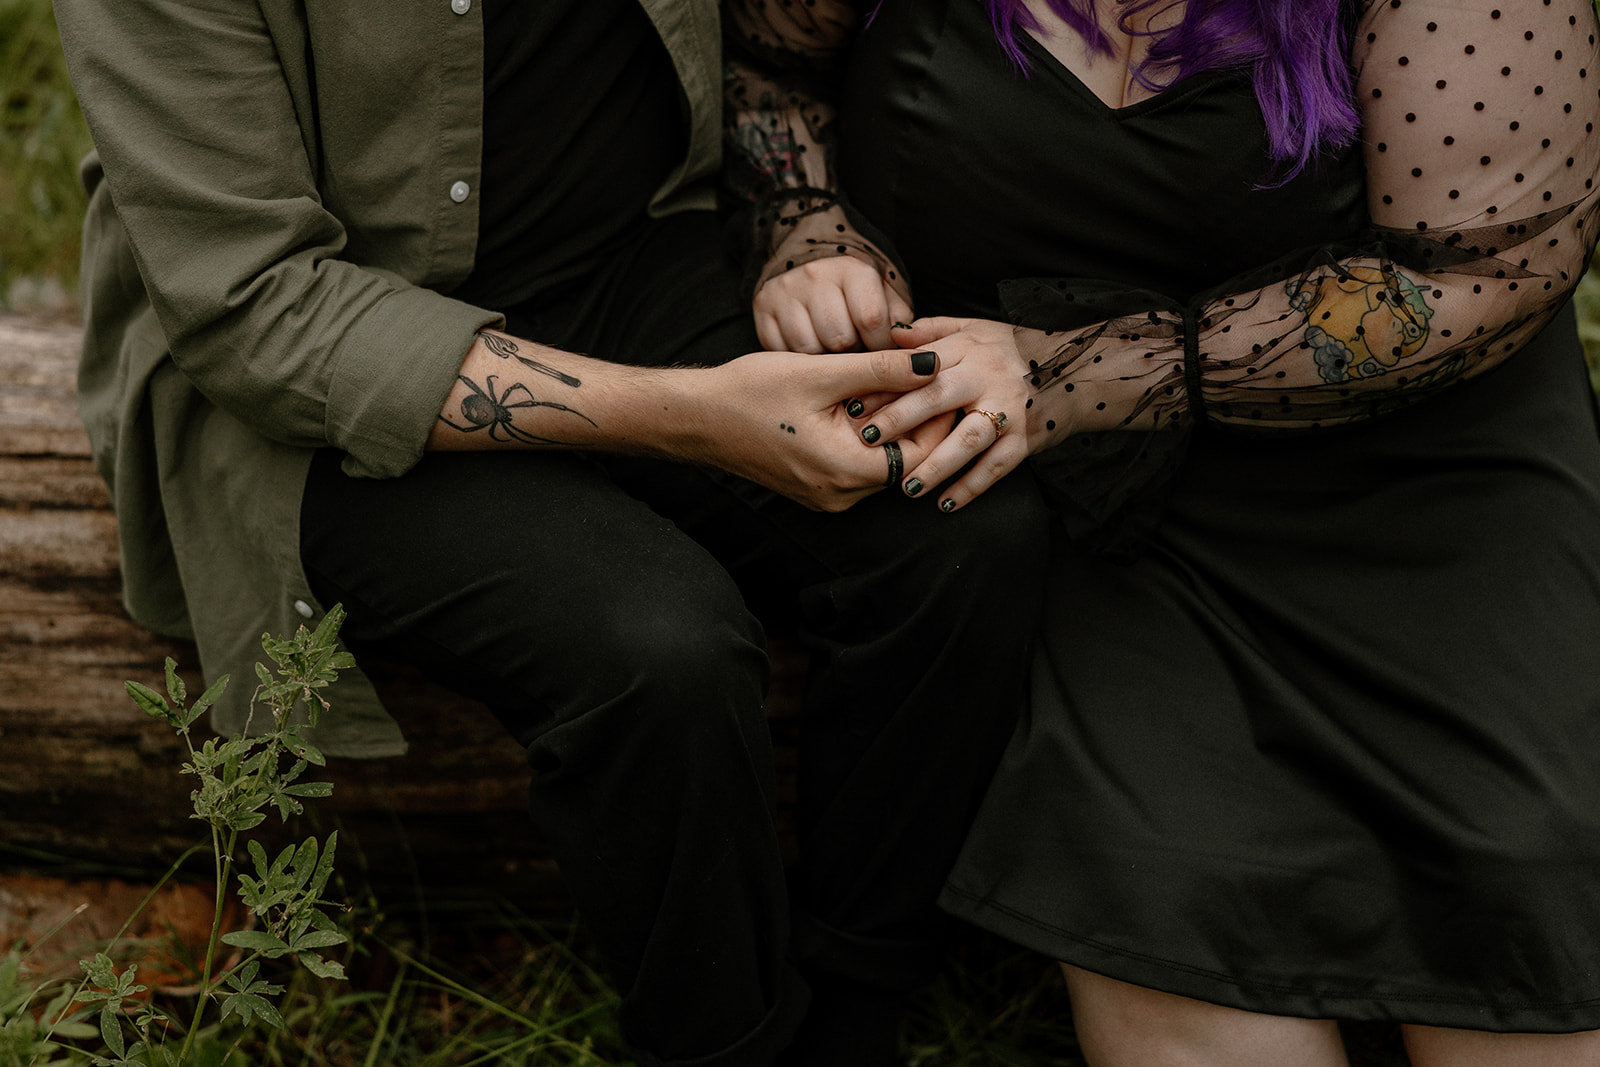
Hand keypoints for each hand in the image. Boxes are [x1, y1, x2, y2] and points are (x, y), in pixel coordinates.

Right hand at [689, 346, 940, 511]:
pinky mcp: (814, 485)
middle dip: (912, 417)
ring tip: (885, 383)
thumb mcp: (821, 373)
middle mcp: (838, 495)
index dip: (935, 416)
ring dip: (887, 424)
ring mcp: (825, 494)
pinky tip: (855, 400)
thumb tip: (933, 363)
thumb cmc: (750, 393)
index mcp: (844, 472)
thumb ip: (881, 369)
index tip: (944, 381)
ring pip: (879, 460)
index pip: (919, 454)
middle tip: (919, 376)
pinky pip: (855, 462)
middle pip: (902, 460)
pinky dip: (863, 434)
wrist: (697, 417)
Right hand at [754, 255, 914, 353]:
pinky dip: (797, 359)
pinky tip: (808, 353)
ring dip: (824, 361)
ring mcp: (785, 291)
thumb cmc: (857, 295)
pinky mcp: (762, 308)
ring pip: (809, 349)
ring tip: (831, 354)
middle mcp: (815, 275)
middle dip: (851, 355)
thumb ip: (902, 325)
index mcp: (852, 270)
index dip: (881, 347)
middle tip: (854, 354)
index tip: (881, 354)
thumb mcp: (887, 300)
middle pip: (839, 338)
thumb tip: (914, 359)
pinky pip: (782, 350)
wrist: (807, 264)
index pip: (872, 320)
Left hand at [855, 317, 1032, 510]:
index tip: (854, 406)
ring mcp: (1009, 410)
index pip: (920, 369)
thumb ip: (930, 333)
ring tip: (908, 486)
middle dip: (901, 420)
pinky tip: (945, 504)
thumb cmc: (1006, 351)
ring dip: (937, 465)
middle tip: (868, 440)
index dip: (886, 387)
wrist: (1070, 370)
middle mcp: (988, 377)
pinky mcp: (1025, 439)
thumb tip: (889, 334)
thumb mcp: (970, 329)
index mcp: (968, 350)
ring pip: (969, 439)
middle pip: (939, 398)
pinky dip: (971, 487)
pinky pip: (996, 467)